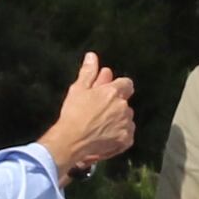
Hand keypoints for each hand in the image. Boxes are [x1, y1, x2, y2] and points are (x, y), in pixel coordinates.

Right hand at [40, 51, 135, 174]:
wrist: (71, 141)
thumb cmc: (72, 114)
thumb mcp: (78, 90)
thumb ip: (88, 72)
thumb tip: (92, 56)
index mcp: (113, 92)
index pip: (127, 84)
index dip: (118, 87)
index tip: (109, 93)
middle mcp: (123, 107)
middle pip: (125, 102)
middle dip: (115, 105)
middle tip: (98, 112)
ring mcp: (126, 124)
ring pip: (126, 118)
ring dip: (118, 120)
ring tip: (100, 126)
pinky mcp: (125, 140)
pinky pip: (127, 134)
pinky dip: (119, 135)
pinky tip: (105, 137)